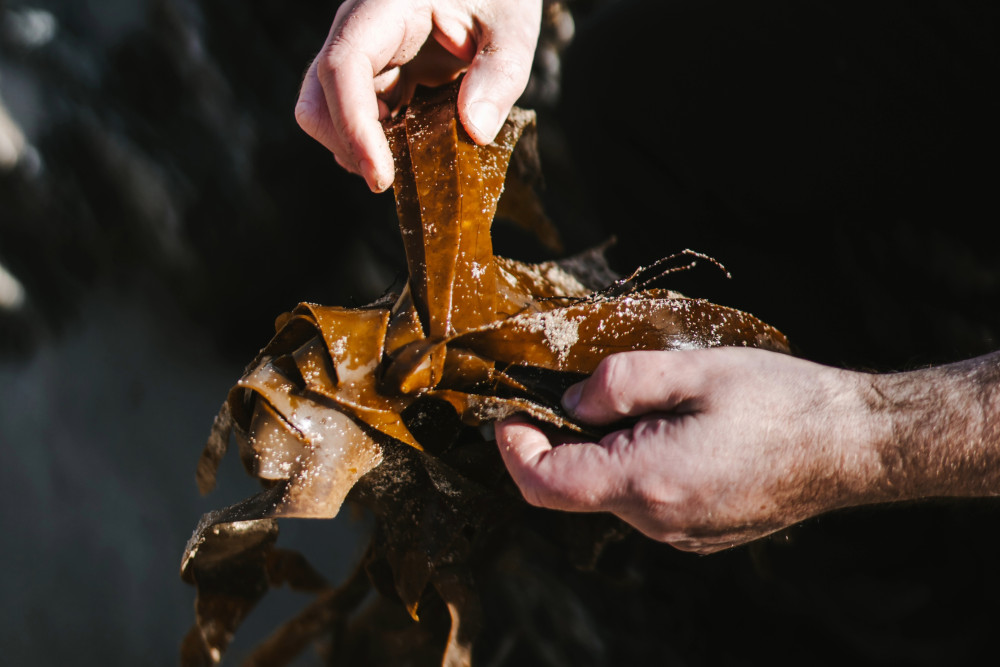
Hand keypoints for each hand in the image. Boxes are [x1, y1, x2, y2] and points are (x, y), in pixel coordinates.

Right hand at [295, 0, 541, 191]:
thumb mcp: (512, 26)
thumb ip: (500, 74)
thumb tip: (476, 132)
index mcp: (385, 7)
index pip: (344, 67)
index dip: (353, 126)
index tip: (380, 177)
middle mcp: (360, 32)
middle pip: (318, 98)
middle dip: (348, 146)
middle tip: (392, 179)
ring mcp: (364, 58)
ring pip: (329, 115)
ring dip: (362, 149)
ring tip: (414, 161)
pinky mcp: (376, 79)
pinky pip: (358, 120)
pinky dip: (379, 145)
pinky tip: (416, 150)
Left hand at [495, 348, 885, 553]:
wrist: (852, 446)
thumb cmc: (779, 401)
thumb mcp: (693, 368)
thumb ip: (620, 382)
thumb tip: (572, 401)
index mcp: (647, 482)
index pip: (544, 483)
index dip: (513, 448)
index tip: (509, 413)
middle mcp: (658, 522)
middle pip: (574, 488)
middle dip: (562, 440)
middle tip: (583, 390)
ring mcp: (681, 536)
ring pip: (609, 494)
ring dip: (604, 452)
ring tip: (646, 405)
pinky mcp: (699, 534)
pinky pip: (643, 502)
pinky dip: (633, 467)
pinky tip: (673, 431)